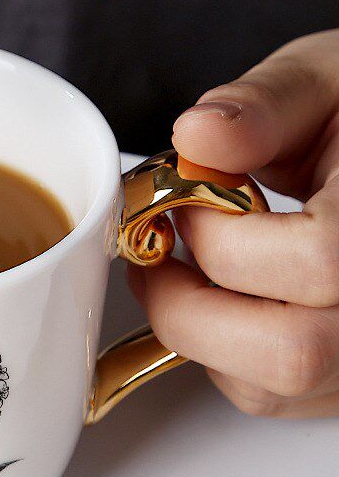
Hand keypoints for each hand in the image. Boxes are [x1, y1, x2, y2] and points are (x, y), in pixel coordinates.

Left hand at [127, 30, 338, 417]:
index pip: (313, 260)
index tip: (182, 204)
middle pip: (290, 354)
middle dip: (188, 306)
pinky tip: (217, 298)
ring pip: (268, 387)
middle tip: (155, 260)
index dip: (222, 236)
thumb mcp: (326, 80)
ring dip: (195, 333)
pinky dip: (219, 352)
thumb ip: (265, 104)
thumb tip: (198, 135)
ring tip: (178, 273)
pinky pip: (267, 395)